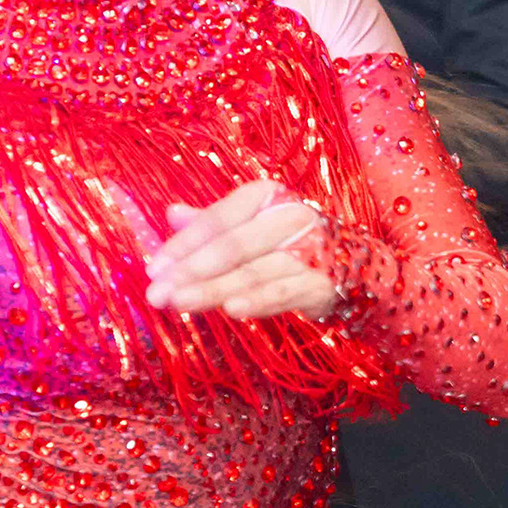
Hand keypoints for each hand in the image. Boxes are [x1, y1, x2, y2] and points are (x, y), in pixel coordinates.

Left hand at [143, 181, 338, 319]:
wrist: (352, 266)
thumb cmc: (287, 243)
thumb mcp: (248, 226)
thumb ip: (211, 223)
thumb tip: (172, 213)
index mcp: (267, 197)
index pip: (219, 219)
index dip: (184, 243)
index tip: (154, 268)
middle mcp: (290, 217)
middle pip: (233, 245)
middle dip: (191, 270)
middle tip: (157, 294)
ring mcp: (309, 250)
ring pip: (253, 272)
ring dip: (214, 289)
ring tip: (180, 303)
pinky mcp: (321, 283)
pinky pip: (282, 293)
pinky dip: (257, 302)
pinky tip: (230, 310)